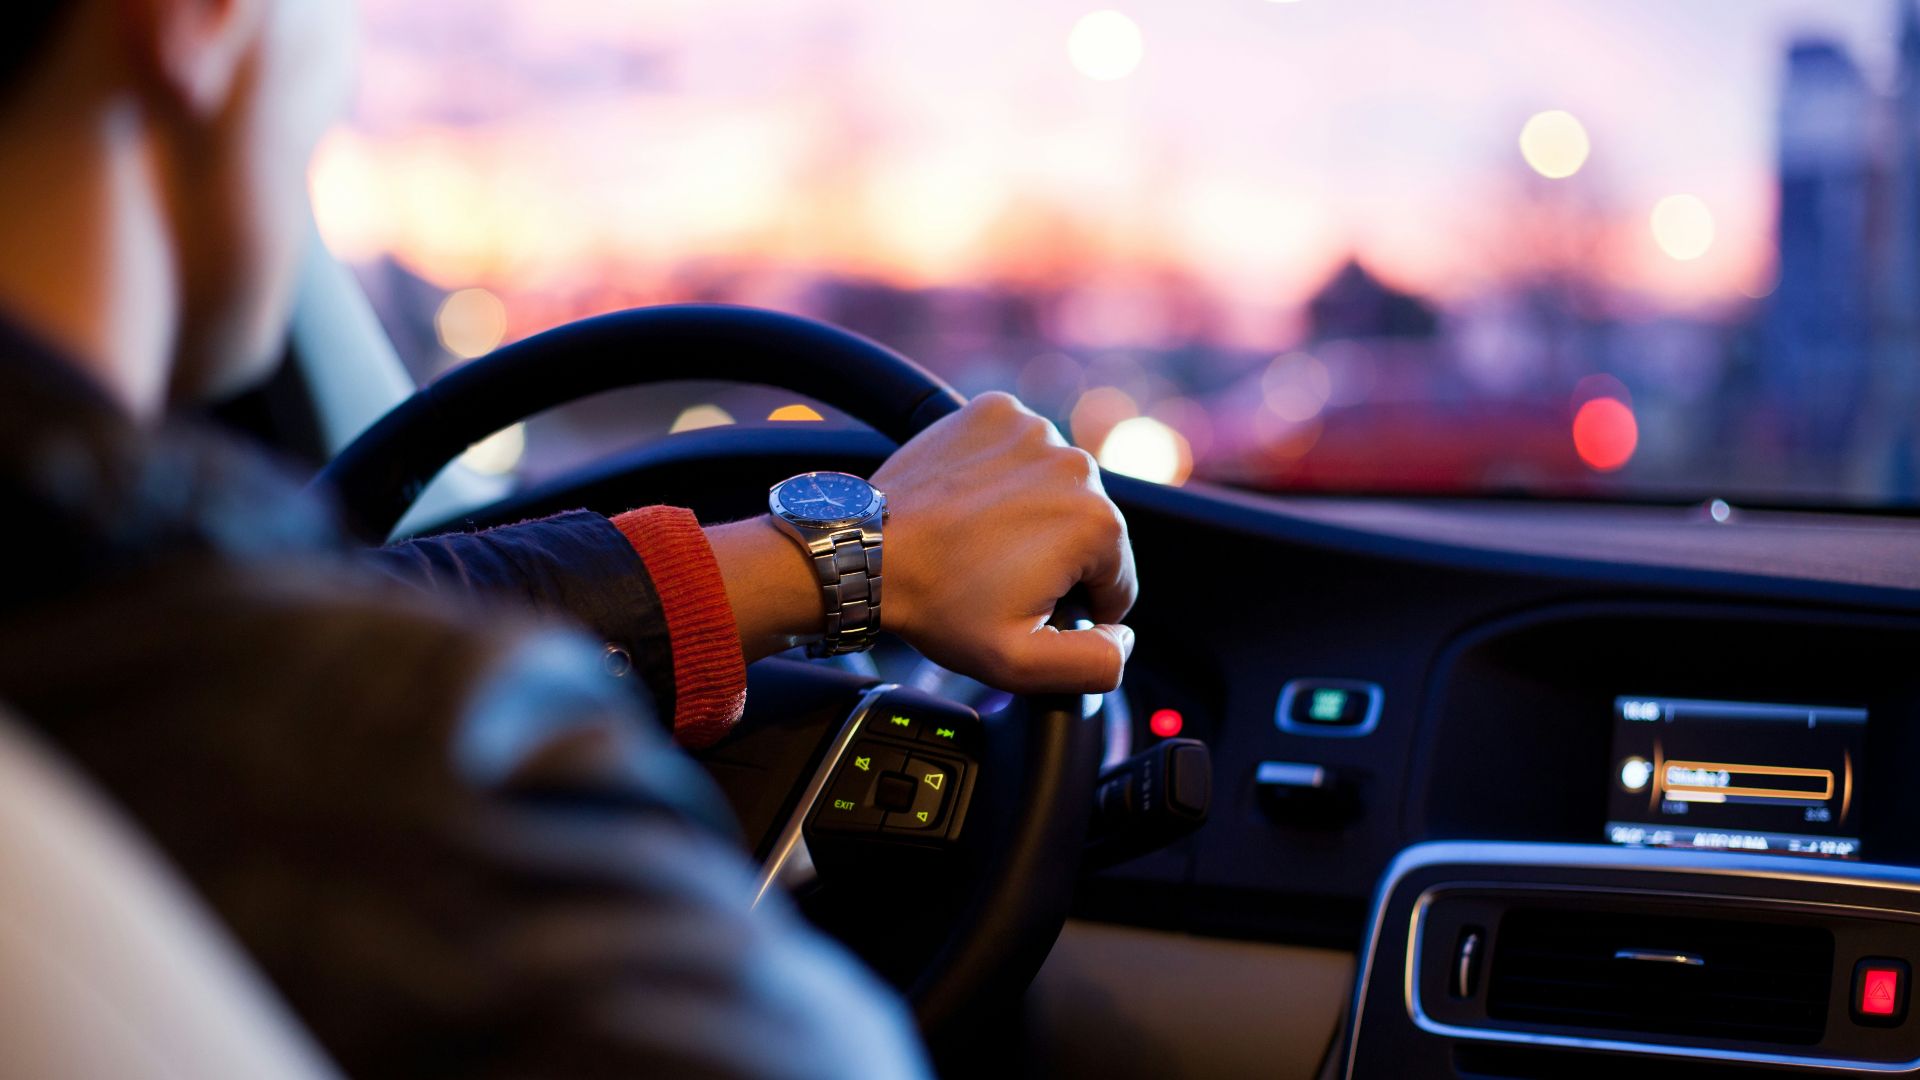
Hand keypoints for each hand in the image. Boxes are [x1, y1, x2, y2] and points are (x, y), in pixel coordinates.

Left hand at [708, 392, 1137, 692]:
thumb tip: (1125, 637)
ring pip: (1056, 487)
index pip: (1117, 581)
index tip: (1026, 605)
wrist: (867, 552)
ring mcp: (1034, 429)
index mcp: (1097, 523)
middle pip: (1089, 529)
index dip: (1076, 607)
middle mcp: (1076, 464)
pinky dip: (1005, 473)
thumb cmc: (938, 605)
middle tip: (996, 576)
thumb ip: (1096, 663)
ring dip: (1032, 513)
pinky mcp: (996, 411)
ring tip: (979, 540)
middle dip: (1054, 557)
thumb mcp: (1022, 664)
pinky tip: (972, 502)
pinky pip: (1020, 449)